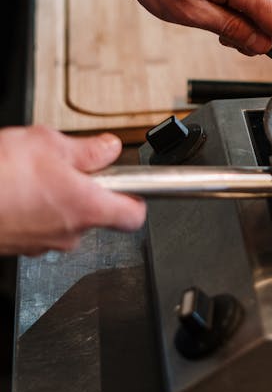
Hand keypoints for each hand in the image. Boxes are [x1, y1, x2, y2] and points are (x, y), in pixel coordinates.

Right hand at [0, 127, 145, 256]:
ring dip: (55, 201)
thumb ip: (86, 149)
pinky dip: (32, 212)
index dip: (135, 199)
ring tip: (34, 177)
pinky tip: (16, 191)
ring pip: (64, 222)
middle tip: (69, 169)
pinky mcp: (19, 247)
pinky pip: (37, 228)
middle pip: (96, 215)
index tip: (131, 186)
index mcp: (87, 206)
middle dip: (85, 191)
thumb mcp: (49, 143)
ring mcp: (43, 244)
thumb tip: (109, 148)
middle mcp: (69, 232)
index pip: (133, 215)